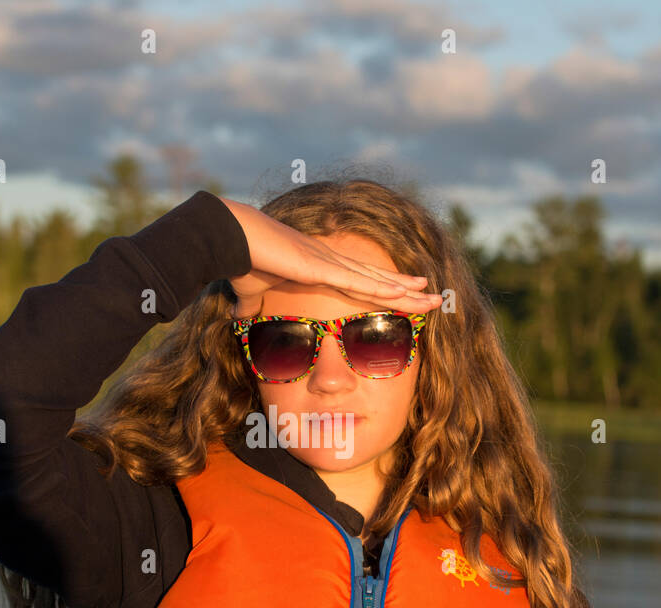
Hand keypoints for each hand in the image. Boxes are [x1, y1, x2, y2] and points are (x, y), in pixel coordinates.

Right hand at [217, 195, 443, 318]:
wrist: (227, 237)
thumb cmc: (237, 260)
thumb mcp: (250, 291)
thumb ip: (251, 305)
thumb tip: (240, 317)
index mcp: (315, 265)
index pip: (358, 280)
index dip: (384, 287)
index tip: (405, 292)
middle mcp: (329, 261)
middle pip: (376, 279)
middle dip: (406, 289)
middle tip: (433, 295)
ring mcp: (327, 262)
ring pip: (375, 281)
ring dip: (405, 291)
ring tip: (432, 296)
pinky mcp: (319, 267)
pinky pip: (357, 282)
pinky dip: (381, 289)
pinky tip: (403, 293)